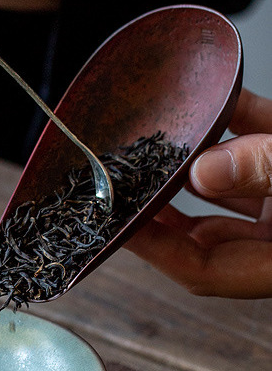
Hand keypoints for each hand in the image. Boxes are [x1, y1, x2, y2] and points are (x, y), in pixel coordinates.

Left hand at [126, 89, 271, 296]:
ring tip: (149, 149)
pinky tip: (207, 102)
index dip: (153, 248)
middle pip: (204, 234)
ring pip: (227, 188)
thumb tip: (203, 172)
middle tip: (118, 186)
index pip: (202, 268)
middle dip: (158, 210)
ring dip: (189, 166)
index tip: (113, 222)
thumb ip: (264, 171)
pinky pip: (257, 142)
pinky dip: (232, 122)